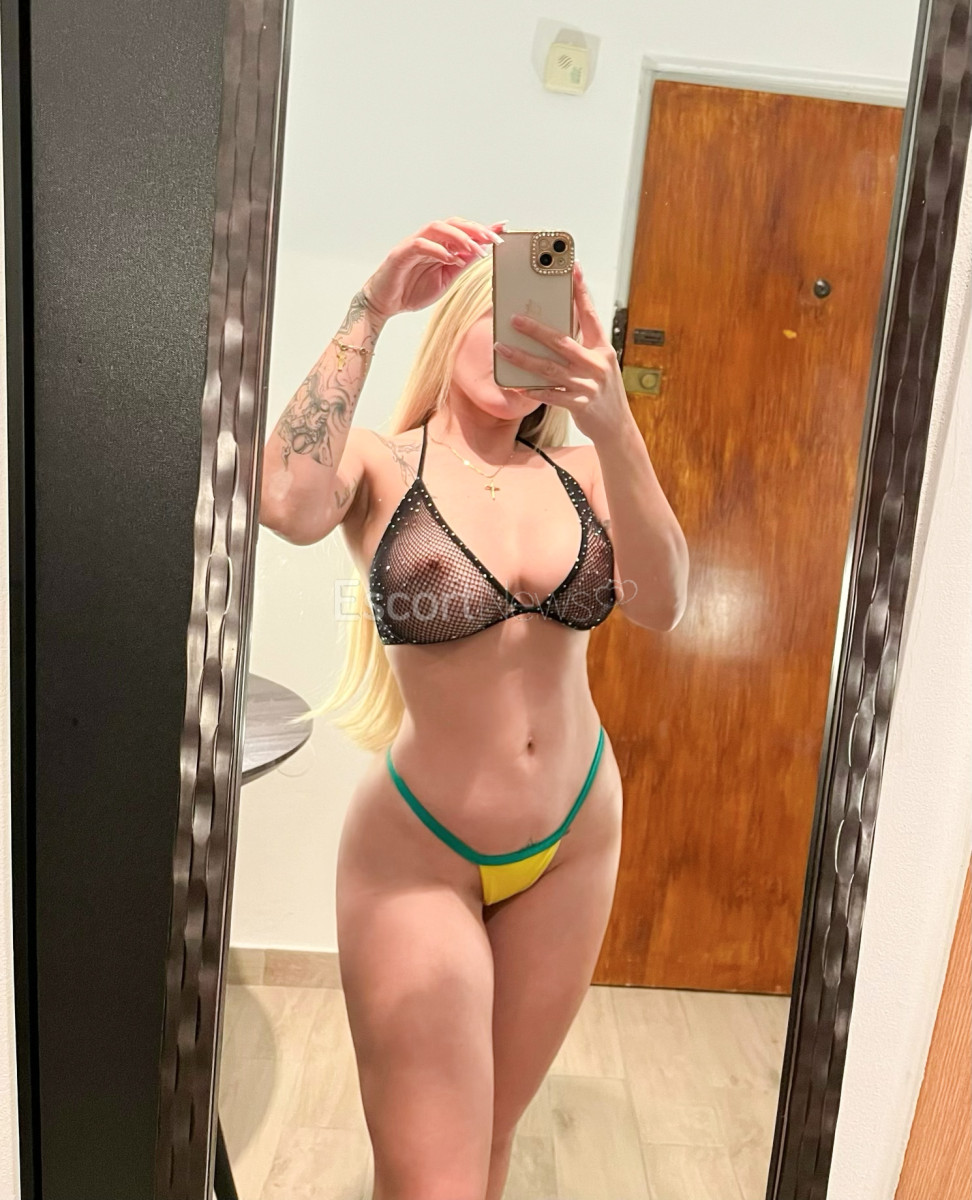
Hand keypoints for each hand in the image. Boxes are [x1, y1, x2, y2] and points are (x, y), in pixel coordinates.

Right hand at [361, 217, 504, 320]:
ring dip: (458, 237)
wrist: (385, 304)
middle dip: (475, 229)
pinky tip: (450, 259)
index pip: (463, 230)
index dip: (483, 228)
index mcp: (439, 245)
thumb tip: (482, 251)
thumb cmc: (412, 290)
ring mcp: (413, 244)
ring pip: (437, 229)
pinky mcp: (401, 253)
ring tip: (475, 249)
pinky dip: (437, 250)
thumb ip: (461, 263)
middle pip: (453, 223)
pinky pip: (420, 244)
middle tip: (493, 239)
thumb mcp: (446, 279)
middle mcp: (428, 240)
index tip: (503, 228)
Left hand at [493, 263, 631, 443]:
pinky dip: (534, 390)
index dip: (580, 292)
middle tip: (514, 319)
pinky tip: (518, 385)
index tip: (572, 269)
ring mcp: (588, 385)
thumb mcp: (599, 366)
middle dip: (536, 329)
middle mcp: (596, 364)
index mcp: (602, 349)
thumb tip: (550, 332)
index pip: (590, 315)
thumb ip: (581, 349)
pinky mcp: (580, 405)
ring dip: (523, 358)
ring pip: (550, 368)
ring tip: (502, 349)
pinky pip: (551, 396)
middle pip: (562, 341)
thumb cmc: (603, 393)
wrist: (617, 428)